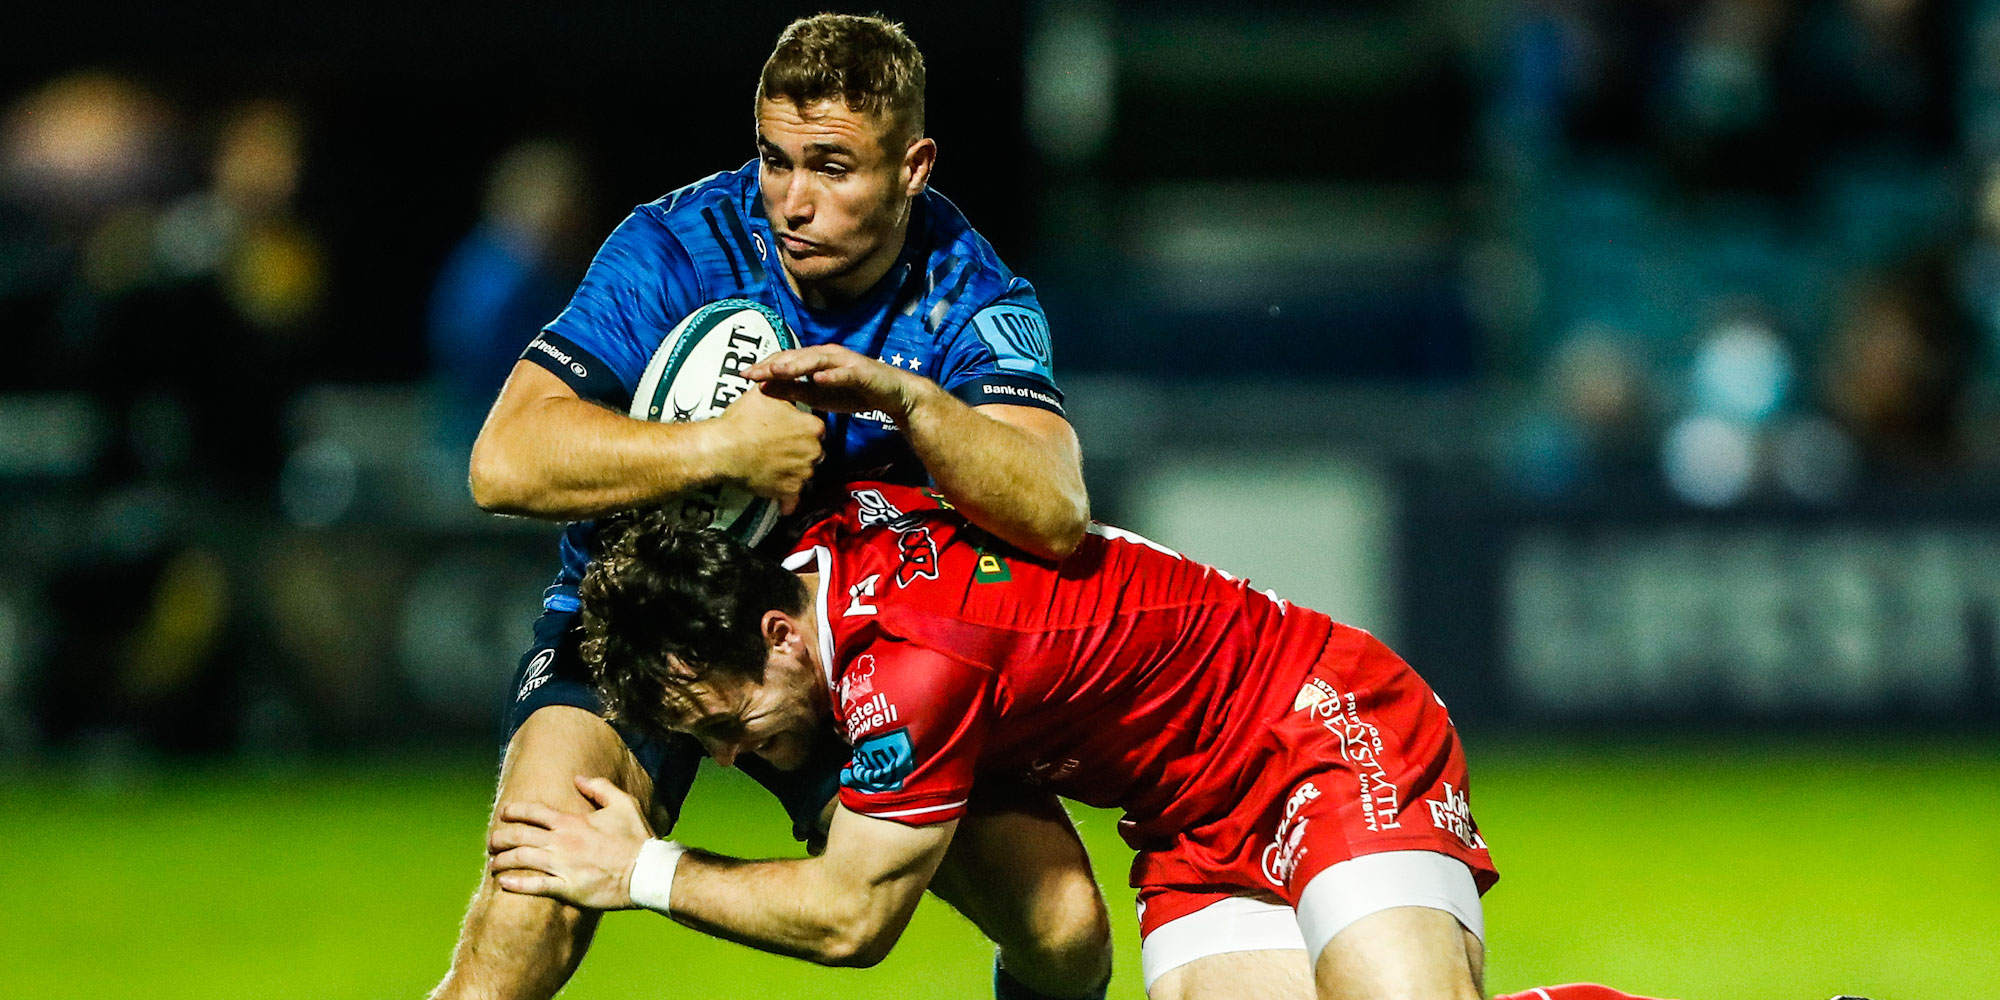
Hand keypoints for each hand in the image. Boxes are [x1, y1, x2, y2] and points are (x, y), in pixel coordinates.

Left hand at [488, 776, 654, 909]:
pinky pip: (535, 886)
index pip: (534, 812)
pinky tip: (504, 883)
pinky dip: (516, 884)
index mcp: (573, 821)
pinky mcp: (567, 889)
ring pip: (521, 860)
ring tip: (493, 862)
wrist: (647, 872)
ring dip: (502, 860)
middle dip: (500, 837)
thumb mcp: (623, 804)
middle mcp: (562, 842)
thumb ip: (600, 788)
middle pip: (519, 836)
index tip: (503, 813)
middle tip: (492, 841)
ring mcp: (563, 866)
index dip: (514, 811)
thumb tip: (578, 778)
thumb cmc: (637, 838)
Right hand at [709, 383, 823, 513]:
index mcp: (812, 427)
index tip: (790, 431)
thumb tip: (788, 379)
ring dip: (793, 471)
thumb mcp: (765, 393)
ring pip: (805, 473)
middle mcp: (813, 451)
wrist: (722, 449)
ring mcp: (802, 473)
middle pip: (814, 452)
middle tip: (779, 448)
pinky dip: (788, 498)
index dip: (802, 430)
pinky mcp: (789, 491)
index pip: (817, 429)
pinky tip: (781, 495)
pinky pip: (794, 498)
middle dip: (800, 451)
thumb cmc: (742, 421)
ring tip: (772, 464)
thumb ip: (784, 388)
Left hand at [747, 345, 929, 419]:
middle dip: (772, 364)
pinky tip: (818, 379)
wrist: (890, 395)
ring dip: (796, 365)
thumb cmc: (852, 393)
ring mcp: (845, 362)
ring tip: (777, 371)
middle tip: (750, 372)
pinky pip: (844, 373)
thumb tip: (763, 387)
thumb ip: (792, 391)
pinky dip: (831, 375)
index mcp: (814, 360)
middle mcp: (827, 355)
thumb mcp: (817, 397)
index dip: (764, 366)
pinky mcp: (861, 372)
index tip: (742, 375)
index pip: (784, 360)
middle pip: (795, 356)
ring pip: (816, 361)